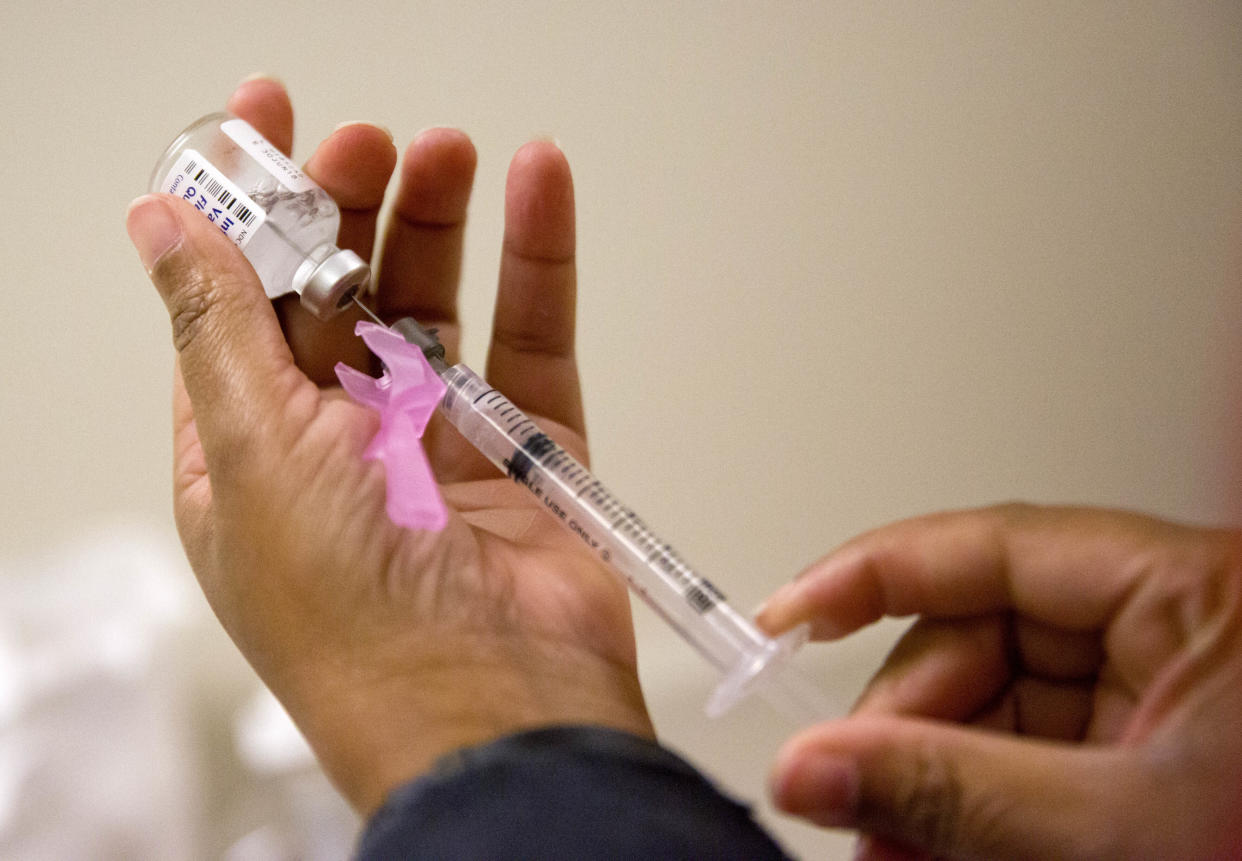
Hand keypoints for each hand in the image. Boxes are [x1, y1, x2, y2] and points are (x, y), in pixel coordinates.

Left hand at [126, 78, 651, 814]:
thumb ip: (215, 325)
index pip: (237, 305)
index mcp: (252, 452)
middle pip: (341, 296)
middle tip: (369, 144)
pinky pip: (532, 339)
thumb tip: (156, 225)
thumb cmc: (353, 616)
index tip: (265, 120)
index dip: (247, 211)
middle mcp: (341, 446)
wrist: (491, 706)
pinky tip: (538, 187)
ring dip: (441, 224)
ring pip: (438, 308)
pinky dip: (538, 263)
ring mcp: (439, 446)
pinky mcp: (527, 451)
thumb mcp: (254, 451)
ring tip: (450, 151)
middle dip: (349, 211)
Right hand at [757, 504, 1241, 859]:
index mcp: (1189, 591)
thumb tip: (814, 765)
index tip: (788, 618)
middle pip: (980, 635)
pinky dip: (977, 806)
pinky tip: (939, 850)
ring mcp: (1158, 690)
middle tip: (851, 798)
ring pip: (996, 704)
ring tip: (891, 846)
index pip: (991, 546)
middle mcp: (1169, 625)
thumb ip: (952, 791)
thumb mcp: (1117, 829)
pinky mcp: (1151, 751)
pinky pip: (1029, 754)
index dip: (872, 573)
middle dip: (905, 725)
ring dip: (933, 779)